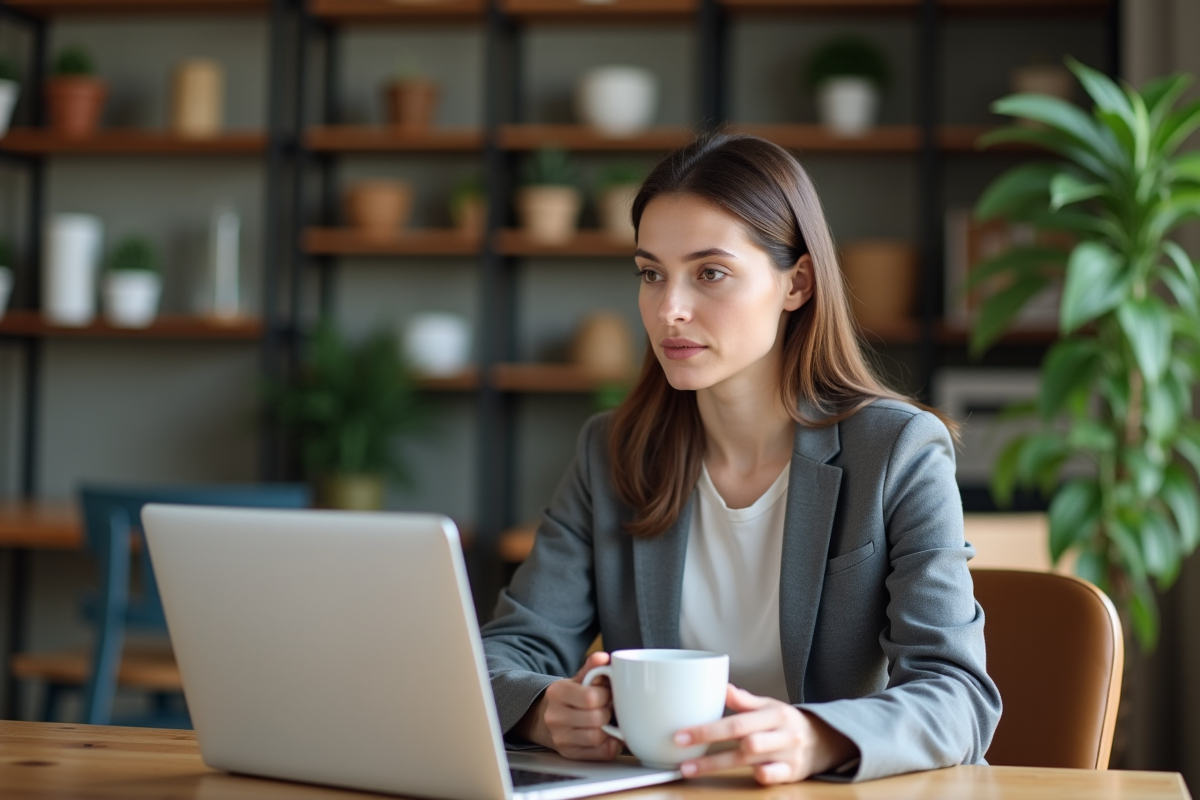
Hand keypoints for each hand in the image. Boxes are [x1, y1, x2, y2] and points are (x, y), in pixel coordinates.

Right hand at [513, 651, 621, 760]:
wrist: (545, 717)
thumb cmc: (568, 697)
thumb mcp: (577, 679)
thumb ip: (592, 668)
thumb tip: (603, 658)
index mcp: (557, 692)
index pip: (591, 697)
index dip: (606, 695)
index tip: (606, 693)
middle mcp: (555, 717)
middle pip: (596, 718)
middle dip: (608, 712)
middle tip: (608, 708)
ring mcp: (560, 738)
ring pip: (598, 738)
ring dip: (609, 729)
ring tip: (607, 721)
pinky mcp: (570, 754)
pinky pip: (600, 754)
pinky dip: (610, 745)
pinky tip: (608, 735)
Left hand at [673, 685, 857, 784]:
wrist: (825, 740)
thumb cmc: (786, 722)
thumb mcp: (769, 706)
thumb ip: (744, 701)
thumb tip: (720, 686)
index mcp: (773, 713)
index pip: (737, 721)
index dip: (708, 729)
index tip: (681, 735)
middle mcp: (781, 734)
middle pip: (743, 742)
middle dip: (710, 751)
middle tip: (681, 757)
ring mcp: (788, 755)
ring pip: (753, 760)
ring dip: (720, 766)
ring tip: (692, 770)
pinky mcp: (793, 773)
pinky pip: (773, 777)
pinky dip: (758, 776)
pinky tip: (741, 776)